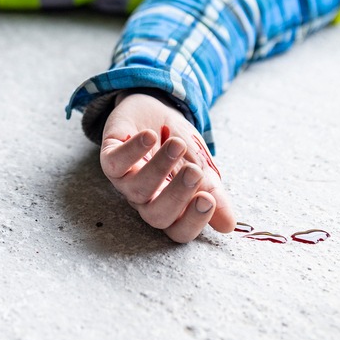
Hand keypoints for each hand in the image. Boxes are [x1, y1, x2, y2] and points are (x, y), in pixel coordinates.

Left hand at [100, 93, 235, 242]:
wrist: (153, 109)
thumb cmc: (178, 144)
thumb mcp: (202, 165)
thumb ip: (214, 193)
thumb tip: (229, 225)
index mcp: (171, 206)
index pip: (179, 230)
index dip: (192, 221)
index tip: (208, 199)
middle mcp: (147, 199)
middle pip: (156, 216)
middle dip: (176, 196)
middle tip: (194, 172)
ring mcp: (126, 180)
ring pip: (136, 189)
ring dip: (159, 167)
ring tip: (177, 144)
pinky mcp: (110, 158)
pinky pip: (114, 163)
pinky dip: (132, 151)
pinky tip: (150, 136)